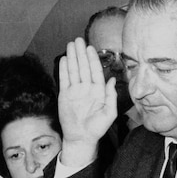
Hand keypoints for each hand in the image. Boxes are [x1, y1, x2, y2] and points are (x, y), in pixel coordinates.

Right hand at [58, 38, 117, 166]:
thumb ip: (111, 97)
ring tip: (70, 44)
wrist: (81, 138)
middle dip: (81, 53)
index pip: (95, 71)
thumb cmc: (97, 128)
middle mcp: (87, 88)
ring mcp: (75, 90)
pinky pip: (64, 79)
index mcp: (98, 90)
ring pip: (74, 70)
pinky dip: (64, 69)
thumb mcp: (109, 113)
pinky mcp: (65, 95)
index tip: (90, 47)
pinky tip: (64, 59)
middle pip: (83, 67)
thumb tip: (112, 80)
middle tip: (78, 40)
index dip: (92, 59)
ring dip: (72, 57)